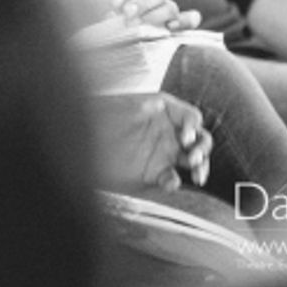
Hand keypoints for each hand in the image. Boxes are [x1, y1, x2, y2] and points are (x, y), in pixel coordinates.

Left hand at [84, 0, 201, 31]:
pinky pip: (189, 19)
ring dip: (155, 16)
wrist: (100, 15)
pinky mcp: (173, 22)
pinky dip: (185, 22)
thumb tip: (112, 14)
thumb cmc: (99, 0)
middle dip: (142, 4)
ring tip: (138, 24)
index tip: (114, 3)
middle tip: (126, 14)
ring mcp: (167, 4)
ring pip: (171, 7)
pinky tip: (171, 27)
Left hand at [92, 92, 210, 191]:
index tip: (185, 137)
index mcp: (165, 113)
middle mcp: (168, 133)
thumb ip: (150, 105)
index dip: (193, 127)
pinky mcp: (153, 172)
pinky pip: (171, 178)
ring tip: (197, 175)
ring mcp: (163, 153)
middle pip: (199, 141)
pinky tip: (170, 182)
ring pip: (193, 162)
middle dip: (202, 149)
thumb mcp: (128, 103)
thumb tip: (166, 107)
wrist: (84, 137)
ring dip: (200, 168)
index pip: (192, 118)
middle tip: (192, 157)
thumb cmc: (102, 112)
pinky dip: (174, 182)